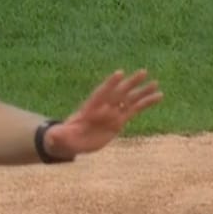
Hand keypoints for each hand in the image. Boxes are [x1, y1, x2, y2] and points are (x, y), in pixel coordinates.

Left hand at [45, 69, 162, 158]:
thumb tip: (53, 136)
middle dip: (130, 83)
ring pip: (129, 99)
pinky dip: (146, 103)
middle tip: (143, 72)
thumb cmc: (63, 138)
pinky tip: (159, 97)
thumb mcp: (59, 138)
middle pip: (118, 92)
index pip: (101, 94)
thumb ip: (58, 136)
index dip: (110, 84)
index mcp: (89, 109)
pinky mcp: (119, 120)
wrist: (71, 141)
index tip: (119, 74)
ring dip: (142, 92)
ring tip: (156, 84)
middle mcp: (103, 107)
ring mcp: (112, 113)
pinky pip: (135, 110)